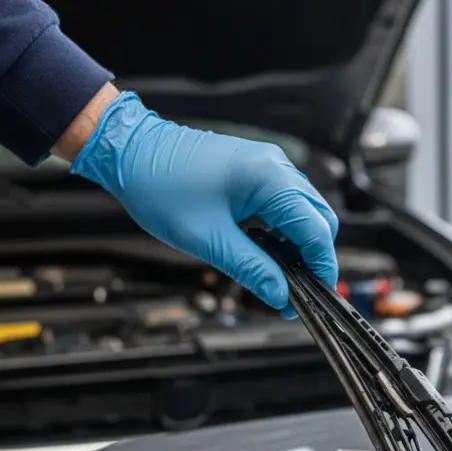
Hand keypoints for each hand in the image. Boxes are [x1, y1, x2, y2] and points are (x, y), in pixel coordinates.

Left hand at [68, 91, 338, 313]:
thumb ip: (253, 269)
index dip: (320, 267)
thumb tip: (280, 295)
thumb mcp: (209, 240)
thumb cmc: (161, 188)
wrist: (131, 152)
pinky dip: (284, 228)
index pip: (316, 230)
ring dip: (298, 243)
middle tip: (296, 291)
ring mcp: (267, 164)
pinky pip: (286, 201)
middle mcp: (276, 166)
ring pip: (304, 210)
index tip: (314, 296)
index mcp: (270, 179)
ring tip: (278, 273)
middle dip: (313, 256)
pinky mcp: (256, 168)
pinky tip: (265, 248)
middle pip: (319, 218)